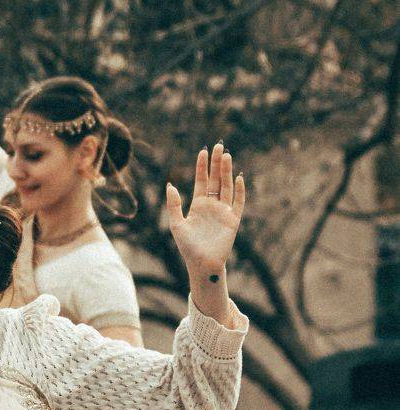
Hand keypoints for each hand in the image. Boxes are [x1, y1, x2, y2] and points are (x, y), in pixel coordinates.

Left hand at [166, 143, 244, 275]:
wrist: (201, 263)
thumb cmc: (187, 246)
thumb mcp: (176, 224)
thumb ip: (174, 205)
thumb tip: (169, 185)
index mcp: (198, 205)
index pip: (201, 181)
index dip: (202, 166)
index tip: (204, 151)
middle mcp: (212, 205)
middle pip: (215, 179)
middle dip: (217, 163)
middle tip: (219, 145)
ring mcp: (224, 211)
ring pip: (227, 186)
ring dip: (227, 172)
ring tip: (227, 155)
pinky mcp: (233, 220)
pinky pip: (238, 202)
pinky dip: (239, 190)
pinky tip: (239, 177)